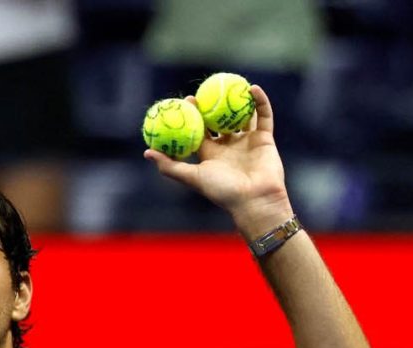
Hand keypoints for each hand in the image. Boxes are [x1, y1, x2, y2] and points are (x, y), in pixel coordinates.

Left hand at [145, 85, 292, 237]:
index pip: (199, 130)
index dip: (193, 115)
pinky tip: (252, 88)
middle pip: (219, 122)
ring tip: (232, 83)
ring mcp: (247, 142)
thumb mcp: (192, 177)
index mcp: (210, 154)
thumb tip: (147, 152)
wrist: (254, 199)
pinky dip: (260, 102)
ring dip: (238, 101)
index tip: (187, 100)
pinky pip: (264, 116)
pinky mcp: (265, 139)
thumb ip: (170, 166)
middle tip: (207, 89)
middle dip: (213, 105)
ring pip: (243, 116)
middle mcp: (228, 147)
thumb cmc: (222, 190)